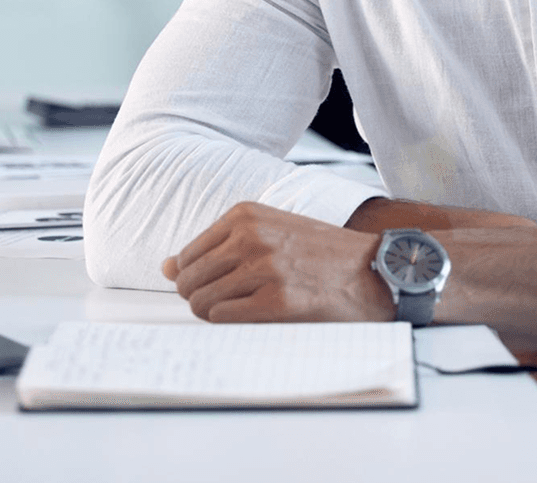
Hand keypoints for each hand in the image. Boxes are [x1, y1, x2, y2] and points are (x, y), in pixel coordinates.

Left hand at [162, 201, 390, 323]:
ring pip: (201, 302)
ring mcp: (263, 269)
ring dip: (213, 313)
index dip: (192, 278)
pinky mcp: (275, 302)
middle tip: (229, 301)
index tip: (213, 285)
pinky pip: (222, 318)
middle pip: (188, 280)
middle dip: (197, 297)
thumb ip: (217, 246)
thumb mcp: (268, 231)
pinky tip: (251, 316)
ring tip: (243, 309)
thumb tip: (165, 267)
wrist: (371, 269)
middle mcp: (250, 237)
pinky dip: (228, 323)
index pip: (185, 255)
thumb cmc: (319, 253)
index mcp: (246, 215)